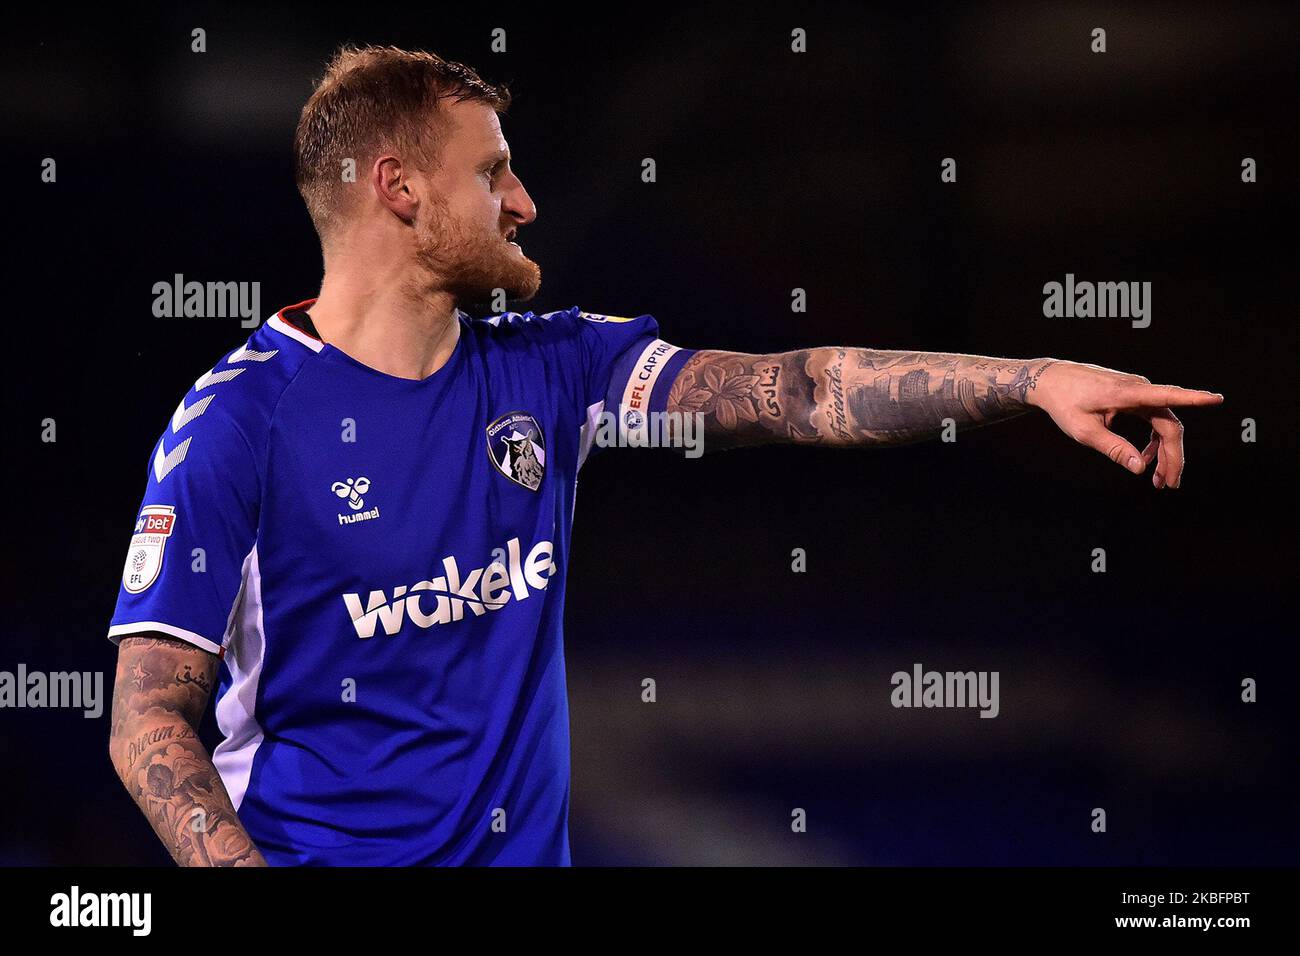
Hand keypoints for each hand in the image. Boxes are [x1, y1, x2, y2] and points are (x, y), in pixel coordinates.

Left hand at [1026, 360, 1222, 488]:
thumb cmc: (1064, 403)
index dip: (1194, 398)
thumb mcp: (1084, 431)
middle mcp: (1138, 389)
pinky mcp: (1134, 397)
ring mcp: (1138, 392)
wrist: (1051, 380)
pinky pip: (1153, 420)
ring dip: (1165, 452)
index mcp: (1127, 393)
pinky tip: (1145, 459)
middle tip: (1169, 485)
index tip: (1217, 399)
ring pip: (1163, 424)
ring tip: (1159, 480)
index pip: (1167, 396)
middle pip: (1169, 425)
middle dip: (1173, 456)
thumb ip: (1113, 448)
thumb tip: (1139, 468)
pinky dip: (1153, 441)